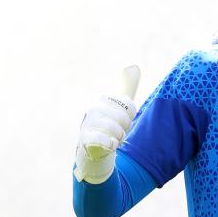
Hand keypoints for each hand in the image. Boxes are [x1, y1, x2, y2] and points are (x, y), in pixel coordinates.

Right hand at [74, 66, 140, 183]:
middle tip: (118, 131)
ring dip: (119, 137)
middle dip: (124, 128)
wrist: (94, 150)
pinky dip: (110, 144)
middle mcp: (93, 109)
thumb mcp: (119, 108)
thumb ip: (126, 90)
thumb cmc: (108, 127)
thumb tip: (133, 66)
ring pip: (114, 129)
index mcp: (103, 100)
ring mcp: (87, 124)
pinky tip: (110, 145)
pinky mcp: (84, 140)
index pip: (127, 104)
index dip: (130, 115)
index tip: (126, 119)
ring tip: (114, 139)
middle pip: (122, 118)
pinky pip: (101, 140)